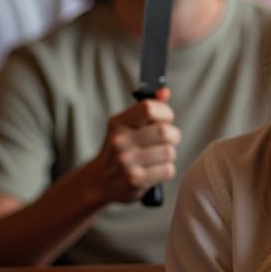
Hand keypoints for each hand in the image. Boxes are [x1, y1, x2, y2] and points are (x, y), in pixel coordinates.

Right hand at [89, 87, 181, 203]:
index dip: (165, 113)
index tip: (165, 120)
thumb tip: (164, 91)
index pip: (149, 108)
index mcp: (118, 123)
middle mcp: (120, 141)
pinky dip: (166, 170)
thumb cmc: (118, 149)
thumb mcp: (127, 125)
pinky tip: (154, 170)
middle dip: (172, 136)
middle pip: (165, 132)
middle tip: (166, 140)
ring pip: (169, 152)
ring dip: (168, 155)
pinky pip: (168, 170)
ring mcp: (126, 162)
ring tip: (157, 157)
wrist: (98, 181)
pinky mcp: (135, 180)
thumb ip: (148, 107)